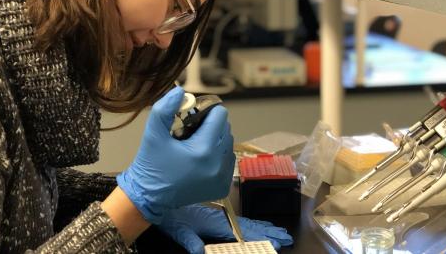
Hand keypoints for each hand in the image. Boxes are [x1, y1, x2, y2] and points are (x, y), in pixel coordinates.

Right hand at [117, 87, 234, 223]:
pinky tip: (200, 160)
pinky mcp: (222, 187)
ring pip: (228, 145)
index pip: (220, 116)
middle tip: (190, 131)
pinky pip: (227, 161)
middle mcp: (218, 165)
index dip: (206, 111)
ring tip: (194, 146)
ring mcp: (222, 178)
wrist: (149, 198)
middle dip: (210, 126)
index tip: (192, 116)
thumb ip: (164, 109)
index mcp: (204, 150)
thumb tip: (180, 91)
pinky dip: (217, 157)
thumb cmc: (151, 165)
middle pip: (226, 129)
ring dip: (215, 140)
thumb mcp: (153, 134)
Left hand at [158, 204, 293, 253]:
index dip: (260, 237)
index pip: (243, 232)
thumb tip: (200, 253)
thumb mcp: (179, 231)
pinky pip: (238, 220)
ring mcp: (220, 216)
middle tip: (285, 237)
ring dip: (262, 227)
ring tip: (278, 231)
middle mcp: (221, 218)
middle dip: (268, 232)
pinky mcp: (216, 215)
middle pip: (249, 226)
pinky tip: (256, 225)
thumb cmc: (169, 215)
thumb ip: (191, 241)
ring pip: (246, 222)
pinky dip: (251, 223)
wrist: (160, 198)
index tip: (275, 242)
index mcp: (216, 222)